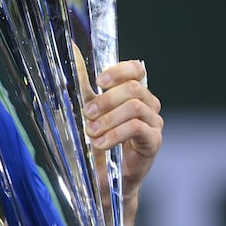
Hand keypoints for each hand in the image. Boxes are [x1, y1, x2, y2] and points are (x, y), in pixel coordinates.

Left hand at [81, 59, 162, 198]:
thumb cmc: (94, 139)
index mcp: (132, 92)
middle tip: (86, 114)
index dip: (119, 71)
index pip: (136, 70)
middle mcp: (147, 104)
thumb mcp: (84, 107)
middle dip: (106, 100)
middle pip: (134, 88)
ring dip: (108, 119)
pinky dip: (115, 134)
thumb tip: (71, 49)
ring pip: (135, 107)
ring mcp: (153, 123)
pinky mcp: (154, 142)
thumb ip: (80, 81)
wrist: (102, 176)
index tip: (98, 81)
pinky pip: (139, 128)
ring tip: (90, 133)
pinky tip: (100, 144)